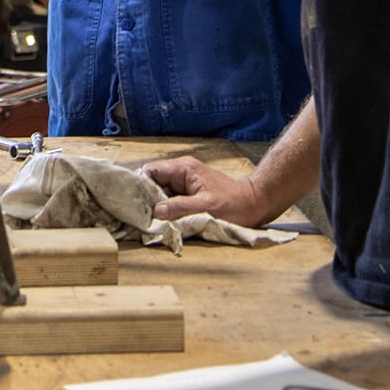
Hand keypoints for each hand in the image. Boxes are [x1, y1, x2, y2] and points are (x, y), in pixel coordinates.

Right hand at [144, 155, 273, 224]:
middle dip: (147, 199)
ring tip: (151, 221)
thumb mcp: (206, 206)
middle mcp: (182, 172)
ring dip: (157, 206)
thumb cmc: (235, 203)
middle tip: (141, 216)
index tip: (134, 203)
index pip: (151, 171)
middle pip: (153, 182)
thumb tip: (155, 211)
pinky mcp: (190, 194)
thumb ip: (180, 207)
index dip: (140, 186)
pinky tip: (165, 221)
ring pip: (161, 192)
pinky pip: (172, 199)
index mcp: (183, 168)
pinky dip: (167, 210)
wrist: (255, 203)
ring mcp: (186, 183)